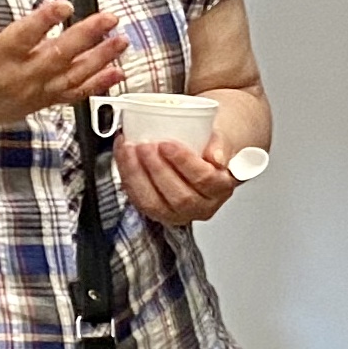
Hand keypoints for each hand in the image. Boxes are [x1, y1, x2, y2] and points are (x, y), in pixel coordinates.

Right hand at [0, 0, 124, 137]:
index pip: (24, 36)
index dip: (45, 20)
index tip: (64, 5)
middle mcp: (20, 76)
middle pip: (58, 55)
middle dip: (87, 36)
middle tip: (109, 18)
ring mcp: (34, 91)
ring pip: (72, 76)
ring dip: (100, 59)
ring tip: (121, 41)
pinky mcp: (42, 101)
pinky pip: (74, 95)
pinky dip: (97, 85)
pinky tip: (117, 72)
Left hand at [118, 132, 238, 226]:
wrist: (204, 151)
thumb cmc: (211, 144)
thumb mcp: (224, 136)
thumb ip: (221, 143)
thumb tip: (216, 156)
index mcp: (220, 188)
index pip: (204, 180)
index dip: (184, 163)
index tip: (167, 144)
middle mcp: (201, 206)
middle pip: (179, 196)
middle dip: (157, 169)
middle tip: (145, 145)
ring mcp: (177, 212)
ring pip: (153, 202)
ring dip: (137, 174)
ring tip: (130, 148)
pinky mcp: (156, 210)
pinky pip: (138, 198)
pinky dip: (127, 175)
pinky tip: (124, 155)